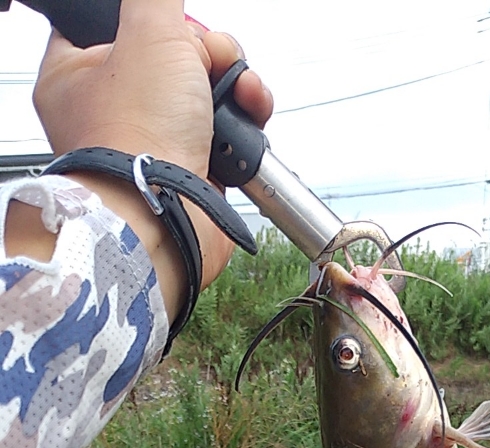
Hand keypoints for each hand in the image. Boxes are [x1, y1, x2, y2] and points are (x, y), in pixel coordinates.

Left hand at [30, 0, 272, 311]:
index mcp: (76, 77)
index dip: (148, 19)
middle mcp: (114, 114)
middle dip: (207, 52)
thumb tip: (167, 0)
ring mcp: (156, 145)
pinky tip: (249, 114)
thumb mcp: (148, 29)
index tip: (168, 22)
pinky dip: (246, 123)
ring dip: (235, 84)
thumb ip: (156, 0)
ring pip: (205, 92)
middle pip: (171, 57)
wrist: (164, 219)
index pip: (108, 28)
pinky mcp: (193, 172)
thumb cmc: (136, 139)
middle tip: (209, 59)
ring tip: (240, 90)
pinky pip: (226, 134)